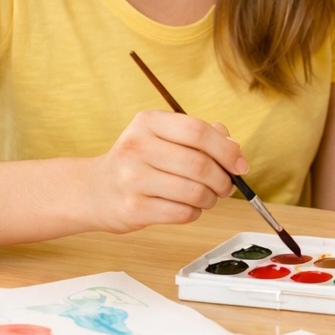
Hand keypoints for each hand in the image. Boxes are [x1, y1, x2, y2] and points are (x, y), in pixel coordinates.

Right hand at [86, 111, 248, 232]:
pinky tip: (188, 207)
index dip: (226, 150)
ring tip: (208, 197)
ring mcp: (132, 178)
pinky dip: (194, 212)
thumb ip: (202, 135)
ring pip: (193, 191)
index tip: (240, 165)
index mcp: (149, 122)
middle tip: (227, 185)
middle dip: (223, 179)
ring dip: (210, 198)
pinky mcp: (132, 208)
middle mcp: (137, 147)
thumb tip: (235, 148)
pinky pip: (181, 213)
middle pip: (199, 164)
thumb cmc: (140, 161)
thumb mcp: (164, 136)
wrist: (94, 190)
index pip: (198, 131)